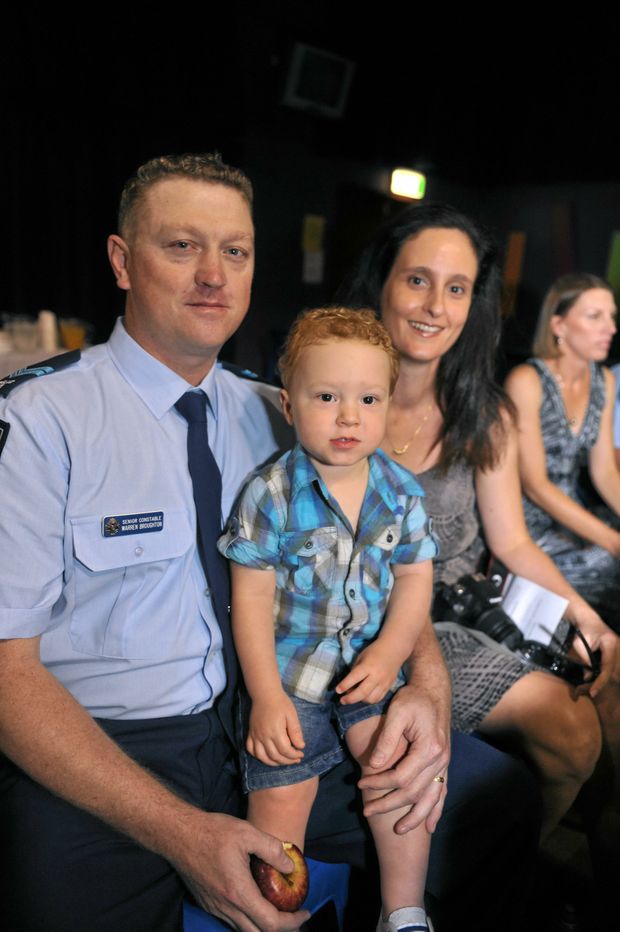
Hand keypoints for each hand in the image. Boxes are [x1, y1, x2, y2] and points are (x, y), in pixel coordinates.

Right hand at [175, 813, 309, 931]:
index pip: (271, 923)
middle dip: (282, 929)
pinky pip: (232, 921)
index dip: (292, 921)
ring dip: (264, 925)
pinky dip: (249, 918)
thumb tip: (290, 867)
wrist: (178, 835)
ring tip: (279, 909)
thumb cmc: (212, 832)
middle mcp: (226, 907)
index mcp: (238, 893)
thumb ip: (272, 850)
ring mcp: (215, 908)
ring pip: (244, 929)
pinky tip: (256, 901)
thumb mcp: (247, 833)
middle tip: (296, 915)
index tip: (306, 911)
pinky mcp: (207, 903)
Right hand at [247, 691, 304, 765]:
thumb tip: (301, 746)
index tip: (301, 754)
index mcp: (275, 731)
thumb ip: (296, 732)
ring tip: (283, 761)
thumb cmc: (281, 703)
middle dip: (287, 761)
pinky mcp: (250, 733)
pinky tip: (266, 756)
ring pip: (262, 757)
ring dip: (273, 763)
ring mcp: (255, 735)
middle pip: (275, 756)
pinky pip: (250, 749)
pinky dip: (258, 756)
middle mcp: (263, 736)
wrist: (265, 693)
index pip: (285, 751)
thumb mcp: (292, 715)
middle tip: (295, 760)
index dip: (294, 755)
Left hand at [335, 641, 401, 704]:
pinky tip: (364, 696)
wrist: (394, 649)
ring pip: (370, 699)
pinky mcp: (389, 687)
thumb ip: (355, 671)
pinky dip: (369, 700)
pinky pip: (378, 698)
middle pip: (362, 693)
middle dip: (350, 699)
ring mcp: (384, 683)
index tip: (337, 691)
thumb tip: (348, 685)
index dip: (344, 686)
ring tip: (354, 696)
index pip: (354, 678)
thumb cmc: (374, 651)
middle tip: (342, 700)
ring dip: (360, 700)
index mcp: (368, 666)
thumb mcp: (361, 657)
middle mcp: (376, 676)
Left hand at [357, 681, 449, 834]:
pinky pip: (441, 792)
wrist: (434, 690)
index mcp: (428, 748)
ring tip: (399, 830)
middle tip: (367, 810)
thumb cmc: (413, 698)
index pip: (400, 777)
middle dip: (389, 804)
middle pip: (413, 792)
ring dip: (415, 816)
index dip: (378, 783)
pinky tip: (430, 825)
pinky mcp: (444, 763)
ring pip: (430, 798)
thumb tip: (374, 765)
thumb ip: (387, 741)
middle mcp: (440, 759)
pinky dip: (435, 809)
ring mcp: (444, 763)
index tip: (360, 782)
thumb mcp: (397, 713)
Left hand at [568, 602, 619, 697]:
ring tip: (593, 684)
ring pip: (612, 669)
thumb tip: (588, 676)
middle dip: (602, 681)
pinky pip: (610, 665)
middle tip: (592, 690)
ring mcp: (617, 649)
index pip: (607, 667)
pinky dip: (603, 672)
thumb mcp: (579, 644)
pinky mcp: (614, 652)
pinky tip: (596, 676)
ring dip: (603, 677)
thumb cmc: (582, 629)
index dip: (601, 681)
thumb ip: (585, 658)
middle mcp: (617, 647)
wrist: (586, 618)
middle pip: (612, 670)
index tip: (593, 691)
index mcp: (610, 644)